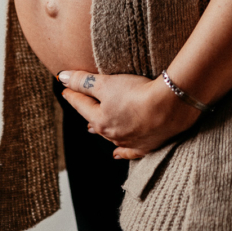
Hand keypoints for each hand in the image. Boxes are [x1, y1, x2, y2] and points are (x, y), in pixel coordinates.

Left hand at [58, 70, 200, 158]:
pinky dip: (122, 152)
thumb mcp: (106, 84)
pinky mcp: (147, 145)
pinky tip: (116, 153)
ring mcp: (130, 142)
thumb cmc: (136, 93)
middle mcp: (112, 134)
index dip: (73, 94)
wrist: (170, 107)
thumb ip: (83, 81)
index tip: (65, 89)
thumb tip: (61, 77)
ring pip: (110, 136)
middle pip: (95, 121)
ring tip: (93, 126)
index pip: (81, 105)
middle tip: (81, 104)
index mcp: (100, 120)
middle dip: (87, 112)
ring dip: (102, 130)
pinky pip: (129, 152)